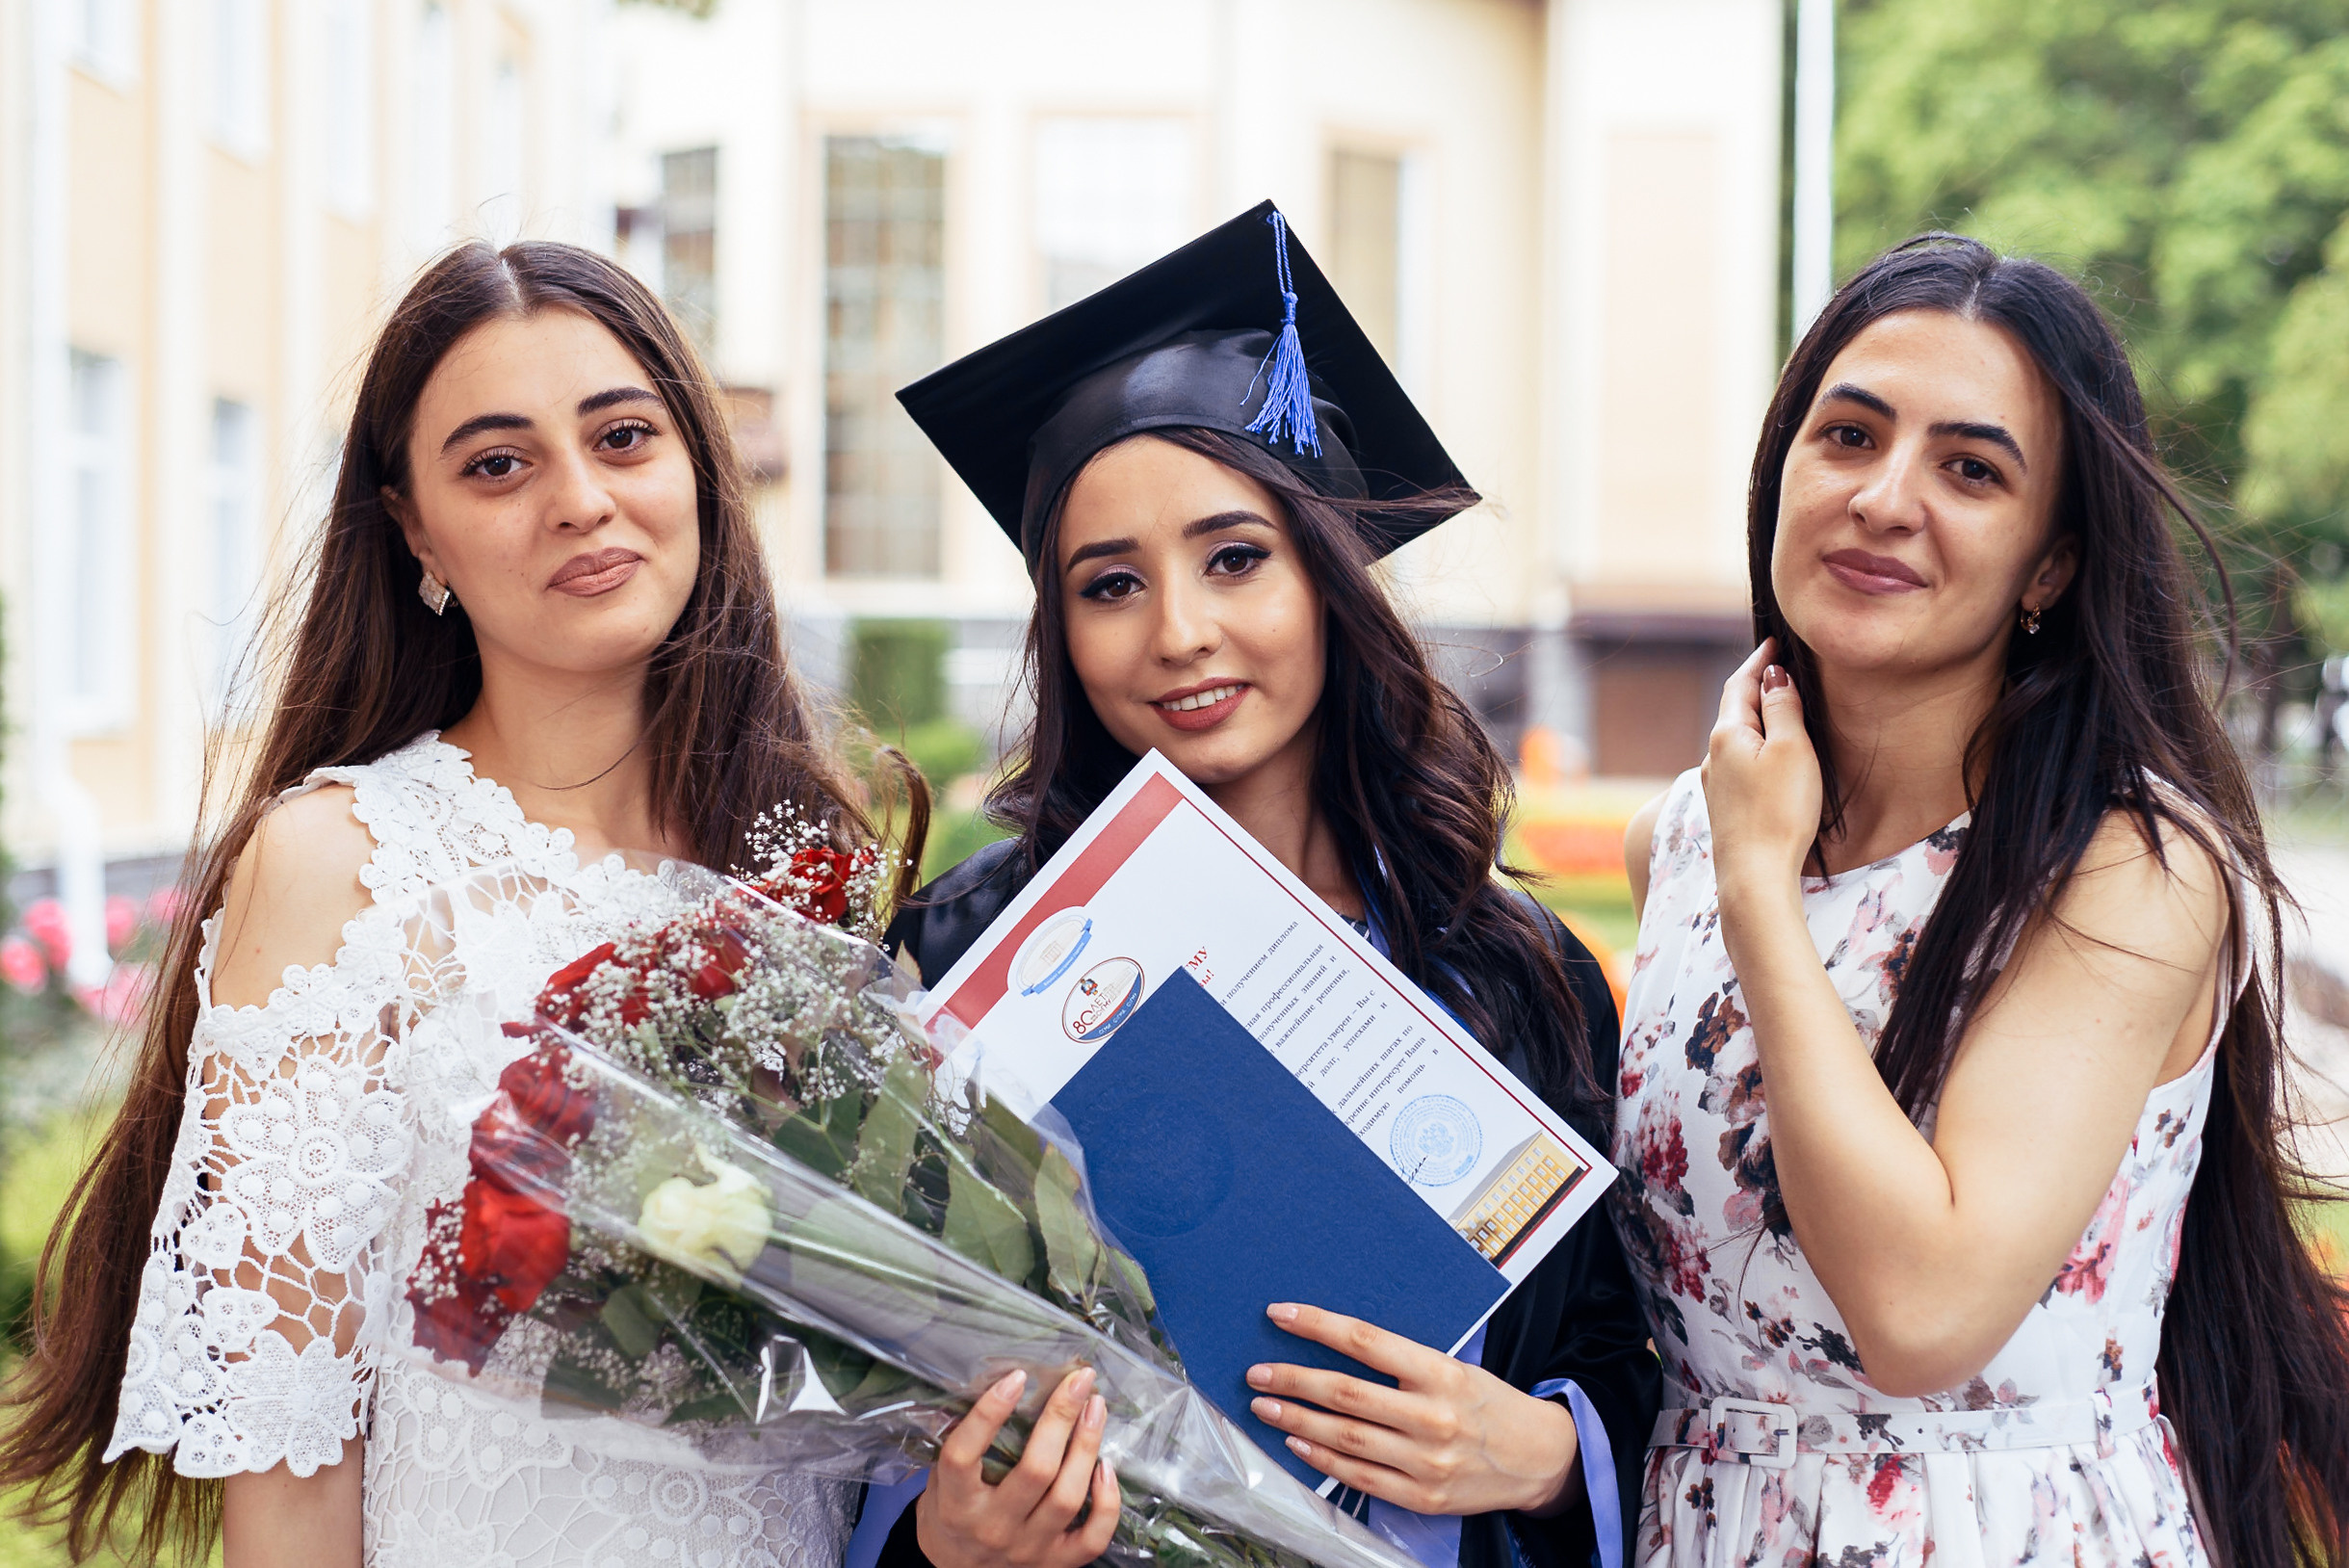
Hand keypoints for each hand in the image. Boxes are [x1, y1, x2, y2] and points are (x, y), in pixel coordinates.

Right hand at [917, 1368, 1119, 1567]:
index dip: (989, 1413)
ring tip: (1095, 1408)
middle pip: (1035, 1470)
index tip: (1016, 1378)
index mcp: (956, 1504)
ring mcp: (1028, 1549)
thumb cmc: (952, 1512)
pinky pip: (1093, 1537)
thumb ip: (957, 1438)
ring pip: (1067, 1497)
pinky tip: (1106, 1467)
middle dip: (1061, 1417)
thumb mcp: (940, 1478)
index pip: (965, 1455)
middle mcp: (993, 1528)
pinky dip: (1107, 1503)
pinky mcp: (1055, 1563)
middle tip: (1079, 1380)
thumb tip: (987, 1379)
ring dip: (1087, 1446)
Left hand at [1246, 1303, 1579, 1517]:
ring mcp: (1426, 1461)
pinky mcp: (1422, 1497)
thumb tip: (1336, 1344)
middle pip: (1345, 1392)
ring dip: (1297, 1419)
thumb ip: (1403, 1363)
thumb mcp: (1456, 1368)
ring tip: (1265, 1405)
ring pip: (1345, 1437)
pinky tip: (1298, 1442)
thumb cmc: (1490, 1404)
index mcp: (1441, 1373)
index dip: (1317, 1325)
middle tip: (1257, 1372)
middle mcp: (1432, 1416)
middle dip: (1292, 1379)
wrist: (1540, 1459)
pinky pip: (1360, 1477)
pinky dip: (1323, 1459)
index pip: (1366, 1341)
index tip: (1280, 1315)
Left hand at [1700, 639, 1822, 904]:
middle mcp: (1713, 755)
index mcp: (1727, 734)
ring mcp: (1716, 783)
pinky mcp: (1726, 807)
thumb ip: (1783, 708)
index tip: (1775, 642)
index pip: (1739, 684)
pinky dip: (1756, 747)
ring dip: (1757, 719)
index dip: (1758, 661)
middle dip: (1756, 686)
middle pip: (1735, 709)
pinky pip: (1740, 763)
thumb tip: (1773, 675)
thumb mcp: (1792, 750)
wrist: (1754, 876)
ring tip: (1780, 707)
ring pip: (1737, 738)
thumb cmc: (1778, 812)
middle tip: (1779, 667)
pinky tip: (1770, 756)